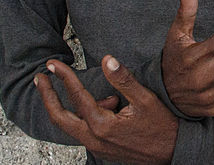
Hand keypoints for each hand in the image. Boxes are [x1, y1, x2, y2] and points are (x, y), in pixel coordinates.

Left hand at [36, 56, 178, 164]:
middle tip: (40, 78)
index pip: (76, 97)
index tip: (53, 64)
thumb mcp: (145, 99)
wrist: (173, 152)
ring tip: (91, 91)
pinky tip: (106, 105)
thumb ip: (123, 80)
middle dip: (47, 97)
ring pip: (70, 125)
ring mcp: (95, 147)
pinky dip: (84, 116)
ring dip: (66, 106)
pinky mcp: (100, 150)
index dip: (63, 77)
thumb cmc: (162, 126)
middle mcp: (94, 139)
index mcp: (102, 125)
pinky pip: (83, 131)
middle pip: (59, 117)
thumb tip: (107, 60)